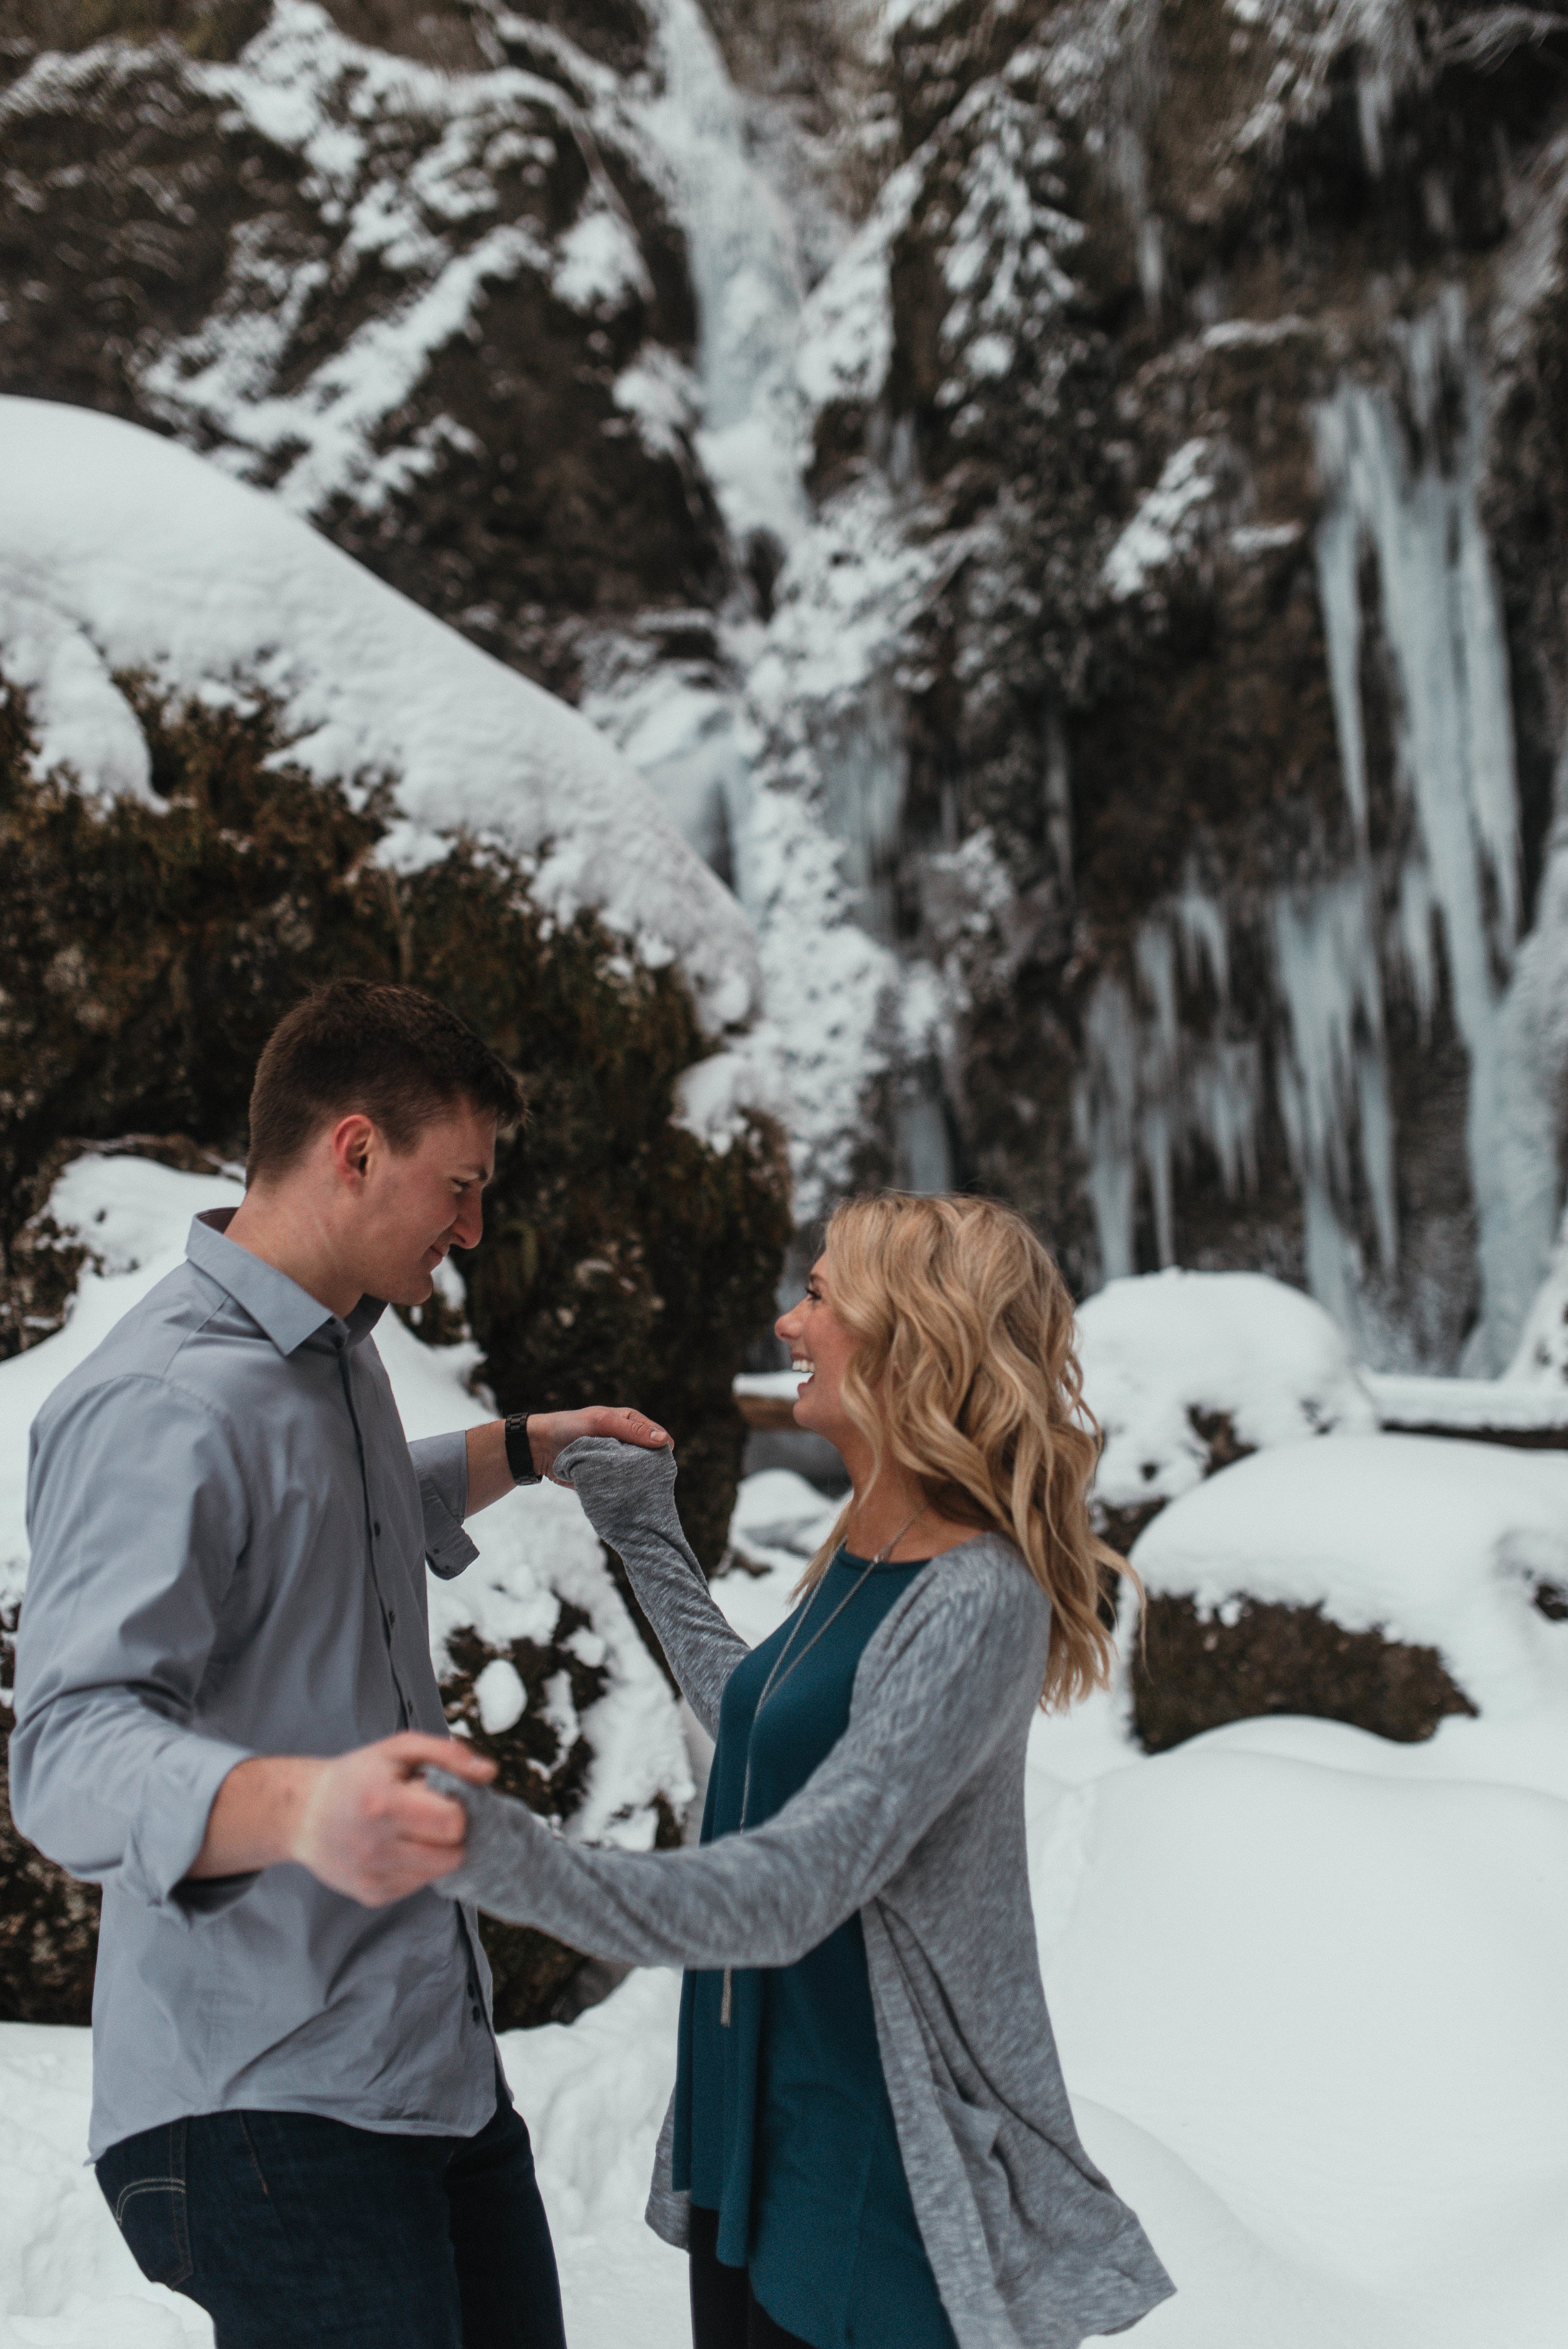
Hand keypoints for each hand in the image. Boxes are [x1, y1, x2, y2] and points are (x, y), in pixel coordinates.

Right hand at [290, 1732, 496, 1907]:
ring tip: (410, 1828)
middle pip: (452, 1854)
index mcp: (383, 1804)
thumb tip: (490, 1772)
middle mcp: (375, 1847)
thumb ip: (448, 1754)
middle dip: (450, 1832)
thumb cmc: (356, 1776)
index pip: (454, 1824)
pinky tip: (395, 1846)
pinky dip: (417, 1866)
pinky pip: (419, 1885)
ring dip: (436, 1850)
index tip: (438, 1796)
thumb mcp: (398, 1749)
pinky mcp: (372, 1896)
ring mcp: (372, 1877)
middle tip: (427, 1813)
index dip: (456, 1808)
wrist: (303, 1814)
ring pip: (439, 1873)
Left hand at [530, 1405, 669, 1483]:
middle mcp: (627, 1443)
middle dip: (650, 1468)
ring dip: (636, 1481)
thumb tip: (664, 1440)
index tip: (658, 1463)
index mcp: (630, 1423)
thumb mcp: (602, 1423)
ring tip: (630, 1486)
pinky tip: (623, 1495)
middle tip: (640, 1476)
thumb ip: (632, 1431)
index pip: (658, 1437)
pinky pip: (622, 1486)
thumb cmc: (570, 1427)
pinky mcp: (607, 1478)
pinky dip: (623, 1490)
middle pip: (651, 1459)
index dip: (661, 1450)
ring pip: (638, 1475)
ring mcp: (617, 1462)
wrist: (540, 1448)